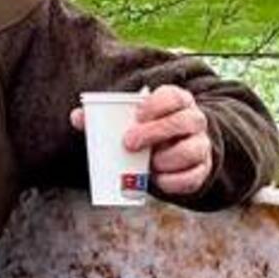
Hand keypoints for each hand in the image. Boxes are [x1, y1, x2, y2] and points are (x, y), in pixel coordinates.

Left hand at [69, 82, 215, 195]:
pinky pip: (193, 176)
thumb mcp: (131, 121)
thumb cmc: (148, 131)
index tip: (137, 115)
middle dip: (156, 132)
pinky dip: (174, 181)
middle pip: (185, 121)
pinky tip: (158, 180)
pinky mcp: (202, 170)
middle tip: (129, 143)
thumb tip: (77, 116)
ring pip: (191, 150)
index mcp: (178, 102)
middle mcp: (194, 120)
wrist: (175, 152)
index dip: (157, 104)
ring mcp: (201, 145)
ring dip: (167, 159)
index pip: (174, 96)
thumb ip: (105, 118)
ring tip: (147, 165)